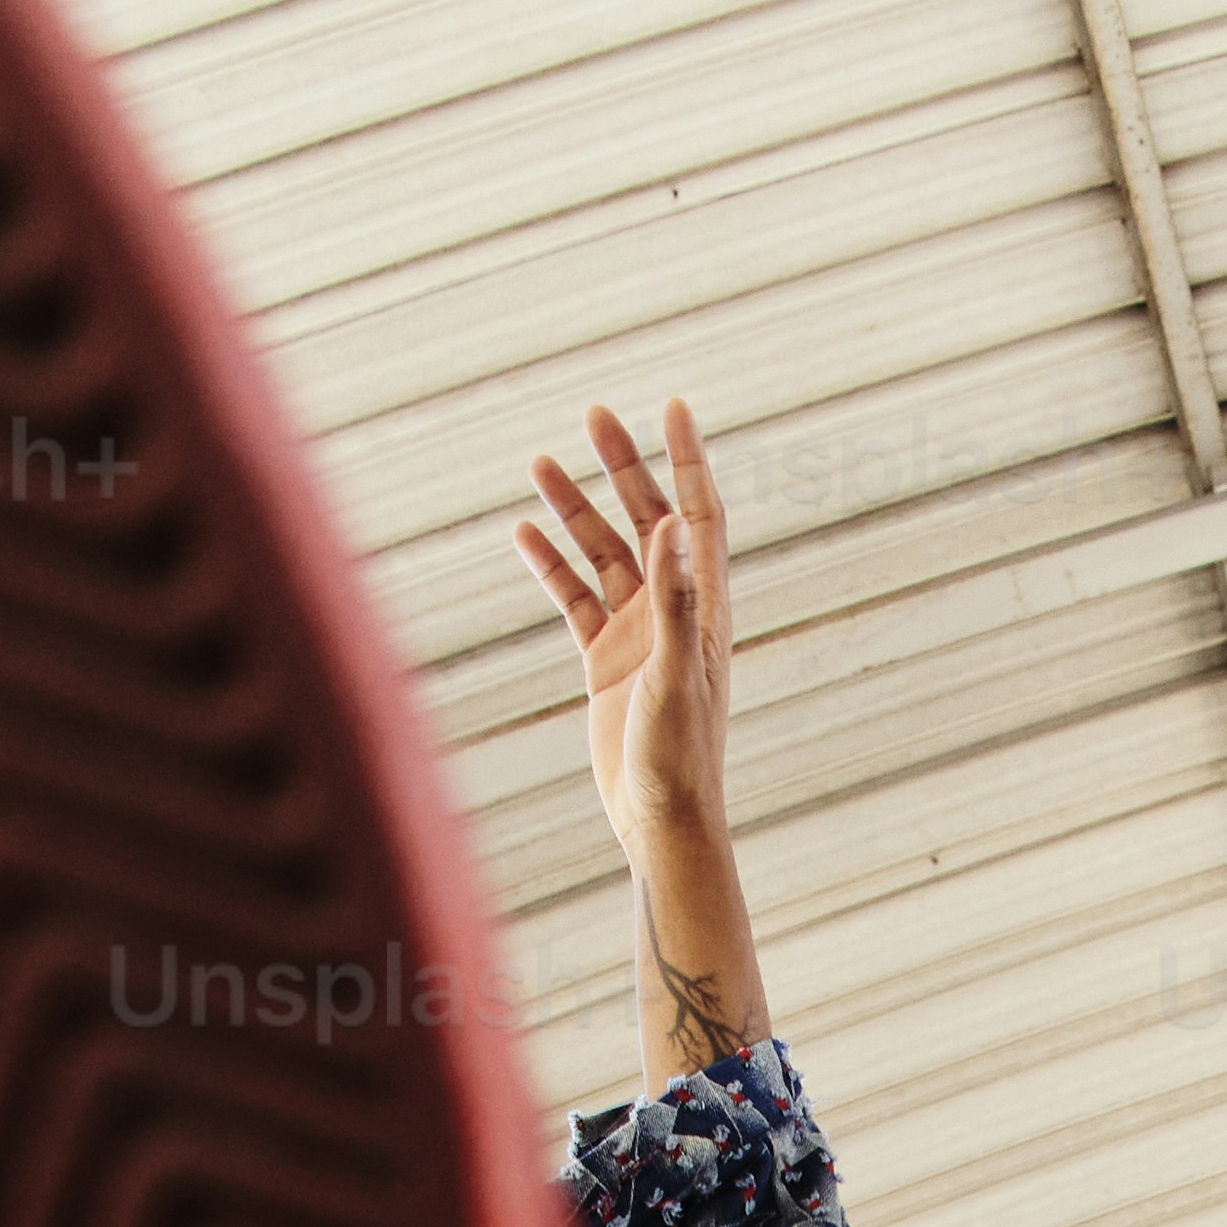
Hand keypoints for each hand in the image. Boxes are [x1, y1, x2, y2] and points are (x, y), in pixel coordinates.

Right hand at [514, 389, 734, 890]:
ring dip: (575, 509)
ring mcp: (634, 633)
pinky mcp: (603, 660)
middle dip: (623, 466)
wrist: (658, 819)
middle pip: (647, 519)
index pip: (699, 515)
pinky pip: (573, 598)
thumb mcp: (674, 670)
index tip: (672, 407)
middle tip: (594, 415)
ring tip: (542, 464)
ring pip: (602, 553)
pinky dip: (551, 565)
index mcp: (702, 606)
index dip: (687, 460)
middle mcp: (671, 611)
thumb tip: (672, 522)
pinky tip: (524, 532)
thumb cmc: (678, 754)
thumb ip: (673, 597)